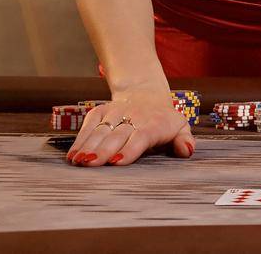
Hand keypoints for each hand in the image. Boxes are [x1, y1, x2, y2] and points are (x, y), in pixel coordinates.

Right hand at [65, 87, 191, 166]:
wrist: (146, 97)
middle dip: (104, 150)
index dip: (129, 149)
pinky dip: (80, 139)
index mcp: (154, 123)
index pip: (141, 136)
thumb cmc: (163, 121)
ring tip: (78, 161)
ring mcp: (115, 112)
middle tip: (91, 164)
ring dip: (88, 146)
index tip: (117, 162)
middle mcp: (133, 116)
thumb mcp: (179, 128)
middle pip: (117, 135)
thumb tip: (187, 151)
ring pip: (101, 130)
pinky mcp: (100, 111)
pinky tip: (73, 155)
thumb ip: (184, 140)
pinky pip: (89, 125)